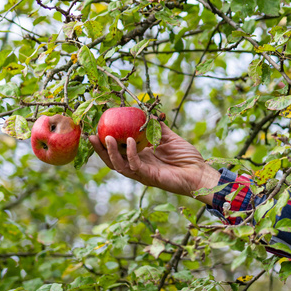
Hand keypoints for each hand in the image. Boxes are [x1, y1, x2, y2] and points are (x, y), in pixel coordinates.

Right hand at [89, 123, 221, 202]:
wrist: (199, 172)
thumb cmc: (187, 157)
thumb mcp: (170, 138)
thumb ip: (158, 128)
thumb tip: (149, 113)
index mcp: (141, 157)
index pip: (118, 150)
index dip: (106, 142)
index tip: (99, 128)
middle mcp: (138, 166)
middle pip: (113, 159)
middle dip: (100, 149)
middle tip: (91, 136)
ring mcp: (142, 173)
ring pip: (119, 164)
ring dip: (110, 152)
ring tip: (106, 137)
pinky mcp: (149, 177)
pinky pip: (135, 165)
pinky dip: (130, 153)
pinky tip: (130, 141)